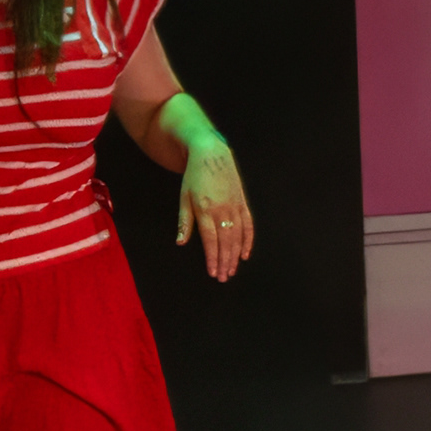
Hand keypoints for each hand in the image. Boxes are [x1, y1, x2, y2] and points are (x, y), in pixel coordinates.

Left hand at [177, 141, 254, 279]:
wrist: (211, 154)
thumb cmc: (194, 176)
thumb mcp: (184, 197)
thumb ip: (184, 221)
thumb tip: (181, 242)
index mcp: (206, 209)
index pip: (211, 240)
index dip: (212, 258)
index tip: (212, 272)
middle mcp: (223, 210)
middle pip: (226, 242)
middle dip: (225, 261)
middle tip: (223, 277)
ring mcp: (235, 206)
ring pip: (238, 236)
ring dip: (236, 255)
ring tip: (232, 270)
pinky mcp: (243, 203)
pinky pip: (248, 225)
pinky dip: (248, 241)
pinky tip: (245, 253)